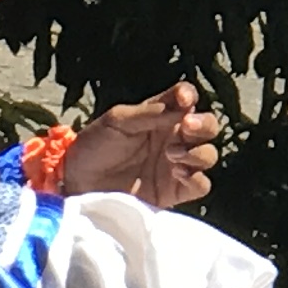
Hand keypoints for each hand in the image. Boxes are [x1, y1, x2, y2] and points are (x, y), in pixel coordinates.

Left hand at [64, 83, 220, 208]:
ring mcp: (177, 165)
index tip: (184, 100)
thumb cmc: (94, 147)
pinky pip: (202, 185)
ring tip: (172, 156)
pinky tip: (177, 174)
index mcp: (160, 116)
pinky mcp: (175, 192)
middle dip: (204, 124)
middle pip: (208, 126)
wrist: (78, 184)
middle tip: (186, 127)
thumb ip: (149, 112)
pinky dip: (196, 178)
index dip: (190, 96)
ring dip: (198, 152)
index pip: (186, 99)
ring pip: (209, 155)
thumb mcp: (116, 121)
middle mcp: (173, 138)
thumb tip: (184, 107)